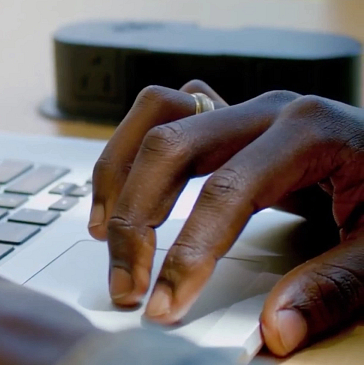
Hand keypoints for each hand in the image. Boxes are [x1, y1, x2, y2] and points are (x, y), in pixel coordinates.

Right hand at [89, 81, 363, 355]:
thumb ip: (334, 286)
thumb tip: (277, 329)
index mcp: (308, 131)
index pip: (228, 190)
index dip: (189, 250)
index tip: (166, 301)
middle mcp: (266, 111)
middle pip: (172, 146)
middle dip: (136, 219)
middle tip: (128, 282)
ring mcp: (242, 110)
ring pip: (155, 118)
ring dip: (119, 175)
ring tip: (105, 232)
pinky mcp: (226, 120)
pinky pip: (162, 116)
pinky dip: (130, 151)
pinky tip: (121, 193)